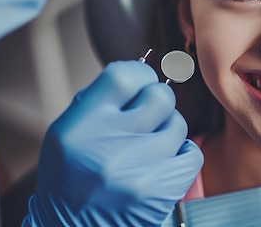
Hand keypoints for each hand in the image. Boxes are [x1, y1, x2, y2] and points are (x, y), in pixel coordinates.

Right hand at [23, 61, 203, 225]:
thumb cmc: (72, 179)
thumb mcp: (69, 133)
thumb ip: (101, 101)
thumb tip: (143, 70)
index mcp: (79, 126)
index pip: (124, 75)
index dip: (139, 75)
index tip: (140, 85)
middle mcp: (107, 145)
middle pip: (160, 97)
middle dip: (157, 104)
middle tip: (146, 119)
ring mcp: (137, 169)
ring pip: (177, 125)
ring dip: (167, 133)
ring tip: (148, 149)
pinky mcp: (159, 191)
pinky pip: (191, 154)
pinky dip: (181, 156)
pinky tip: (163, 164)